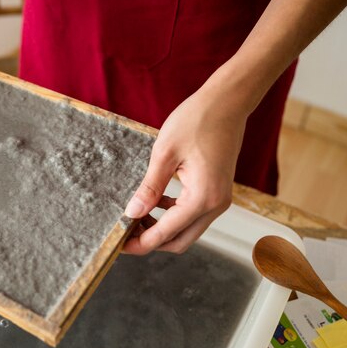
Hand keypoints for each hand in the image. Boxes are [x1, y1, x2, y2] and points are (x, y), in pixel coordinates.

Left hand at [122, 82, 248, 254]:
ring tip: (135, 215)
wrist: (227, 102)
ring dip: (162, 228)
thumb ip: (149, 187)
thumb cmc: (196, 121)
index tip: (119, 245)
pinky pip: (193, 215)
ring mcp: (220, 199)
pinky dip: (173, 215)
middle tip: (124, 233)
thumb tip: (132, 213)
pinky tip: (155, 201)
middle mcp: (216, 205)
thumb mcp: (164, 154)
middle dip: (150, 241)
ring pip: (187, 230)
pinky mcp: (218, 191)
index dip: (140, 243)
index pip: (166, 233)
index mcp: (202, 197)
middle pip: (179, 240)